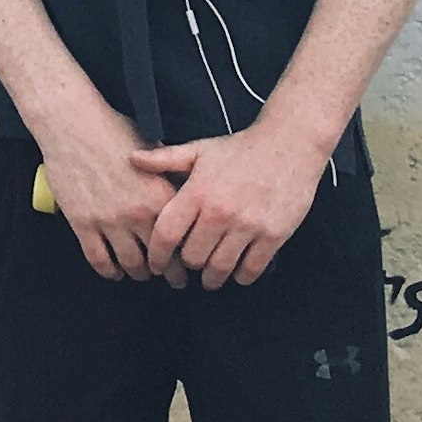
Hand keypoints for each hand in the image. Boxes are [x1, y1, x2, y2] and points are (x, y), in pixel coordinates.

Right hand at [37, 106, 175, 281]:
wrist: (73, 124)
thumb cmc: (114, 131)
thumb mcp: (153, 151)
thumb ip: (171, 177)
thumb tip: (188, 193)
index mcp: (160, 196)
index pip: (182, 240)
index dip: (188, 257)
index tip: (188, 264)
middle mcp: (138, 213)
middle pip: (160, 260)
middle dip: (168, 274)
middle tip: (172, 280)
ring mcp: (109, 221)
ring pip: (130, 265)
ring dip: (138, 273)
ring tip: (141, 273)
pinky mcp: (82, 223)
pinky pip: (99, 260)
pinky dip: (109, 272)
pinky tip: (114, 271)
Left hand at [136, 124, 328, 288]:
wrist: (289, 144)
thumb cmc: (240, 149)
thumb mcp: (199, 150)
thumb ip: (165, 159)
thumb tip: (132, 159)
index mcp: (198, 192)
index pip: (166, 234)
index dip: (157, 255)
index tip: (156, 265)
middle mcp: (220, 212)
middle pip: (192, 257)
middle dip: (187, 265)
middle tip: (188, 266)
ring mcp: (248, 225)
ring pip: (220, 268)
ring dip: (212, 277)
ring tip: (210, 276)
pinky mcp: (273, 235)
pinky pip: (251, 269)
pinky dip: (241, 276)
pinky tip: (237, 271)